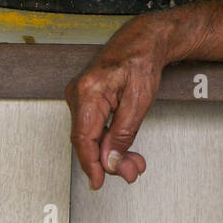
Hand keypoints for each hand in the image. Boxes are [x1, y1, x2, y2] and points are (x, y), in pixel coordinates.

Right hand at [64, 21, 163, 188]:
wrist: (144, 40)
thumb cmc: (142, 60)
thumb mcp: (138, 102)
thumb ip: (122, 135)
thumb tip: (111, 161)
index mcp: (88, 91)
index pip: (83, 139)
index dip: (91, 165)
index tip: (98, 182)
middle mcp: (78, 92)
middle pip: (87, 140)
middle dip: (108, 160)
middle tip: (131, 172)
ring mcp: (80, 95)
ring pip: (91, 135)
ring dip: (110, 152)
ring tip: (133, 163)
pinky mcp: (86, 99)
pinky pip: (93, 126)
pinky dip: (108, 140)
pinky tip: (122, 150)